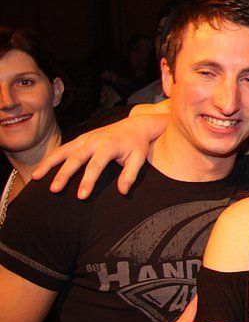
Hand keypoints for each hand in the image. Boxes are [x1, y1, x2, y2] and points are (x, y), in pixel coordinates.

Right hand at [32, 113, 166, 198]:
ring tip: (36, 177)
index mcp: (109, 145)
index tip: (81, 196)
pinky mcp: (81, 138)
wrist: (136, 125)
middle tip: (54, 189)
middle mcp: (94, 140)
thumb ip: (130, 174)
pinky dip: (51, 158)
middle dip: (64, 174)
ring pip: (63, 151)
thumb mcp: (139, 158)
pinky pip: (63, 148)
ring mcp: (85, 138)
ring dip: (49, 163)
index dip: (88, 181)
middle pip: (75, 158)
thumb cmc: (137, 144)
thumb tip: (122, 191)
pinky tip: (42, 168)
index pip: (96, 165)